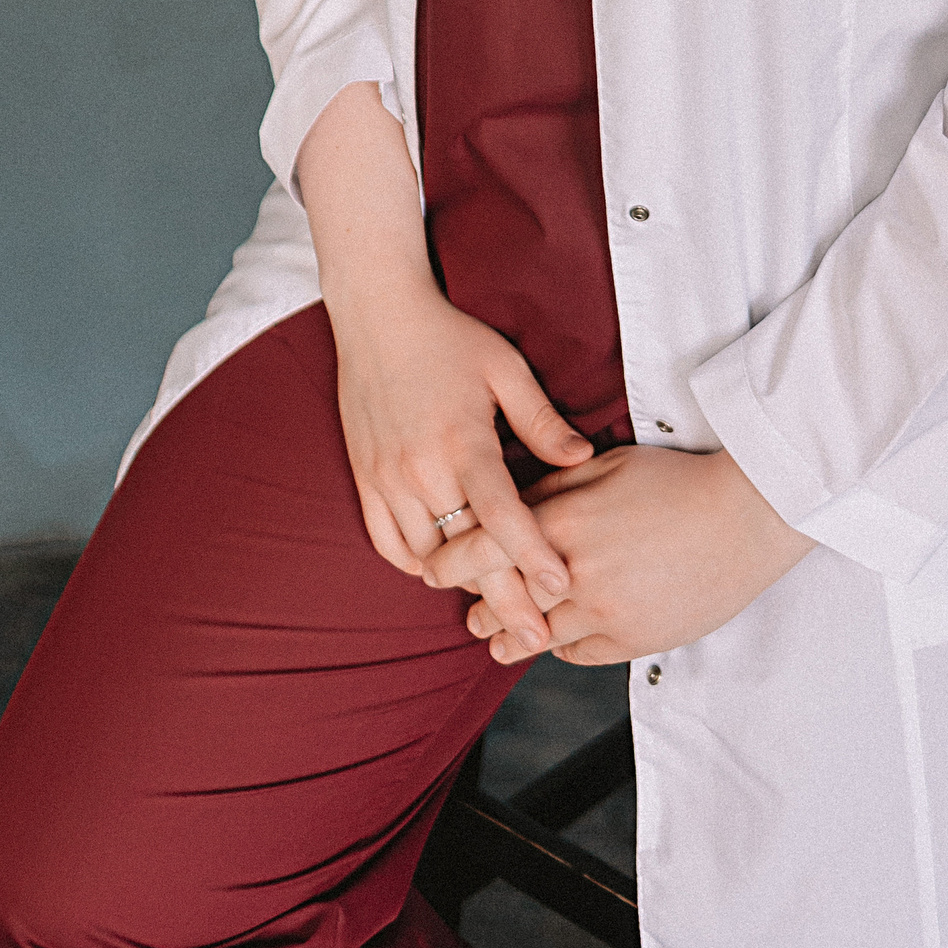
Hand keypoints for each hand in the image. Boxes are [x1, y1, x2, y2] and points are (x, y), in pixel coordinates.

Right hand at [296, 84, 593, 656]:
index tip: (561, 588)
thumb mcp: (506, 368)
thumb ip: (542, 420)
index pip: (501, 516)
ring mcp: (386, 478)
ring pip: (424, 557)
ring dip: (459, 583)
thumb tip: (583, 459)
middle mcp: (420, 468)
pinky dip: (416, 564)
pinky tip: (442, 569)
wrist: (378, 314)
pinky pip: (389, 544)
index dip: (533, 556)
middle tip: (534, 632)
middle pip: (466, 552)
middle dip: (504, 597)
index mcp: (461, 441)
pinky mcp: (364, 480)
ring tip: (496, 603)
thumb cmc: (450, 337)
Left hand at [423, 444, 810, 666]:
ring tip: (495, 637)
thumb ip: (553, 483)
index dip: (453, 560)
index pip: (486, 546)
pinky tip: (553, 640)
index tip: (435, 566)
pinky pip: (578, 655)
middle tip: (468, 608)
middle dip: (478, 606)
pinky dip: (560, 649)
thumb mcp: (608, 464)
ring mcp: (606, 613)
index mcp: (566, 520)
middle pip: (503, 601)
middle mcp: (576, 572)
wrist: (746, 517)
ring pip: (535, 637)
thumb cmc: (677, 481)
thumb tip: (510, 501)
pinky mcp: (633, 641)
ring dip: (509, 638)